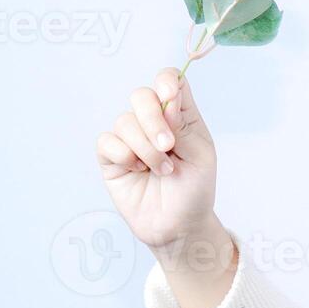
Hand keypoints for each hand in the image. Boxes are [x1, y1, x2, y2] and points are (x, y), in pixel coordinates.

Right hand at [95, 70, 218, 252]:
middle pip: (141, 95)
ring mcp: (130, 139)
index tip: (170, 97)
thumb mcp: (201, 156)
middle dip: (153, 119)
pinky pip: (107, 142)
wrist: (179, 226)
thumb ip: (184, 126)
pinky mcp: (111, 158)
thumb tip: (167, 97)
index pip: (169, 81)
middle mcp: (153, 123)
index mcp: (180, 117)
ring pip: (124, 121)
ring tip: (162, 171)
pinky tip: (138, 171)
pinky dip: (124, 156)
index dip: (166, 82)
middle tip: (169, 147)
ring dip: (145, 148)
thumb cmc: (194, 190)